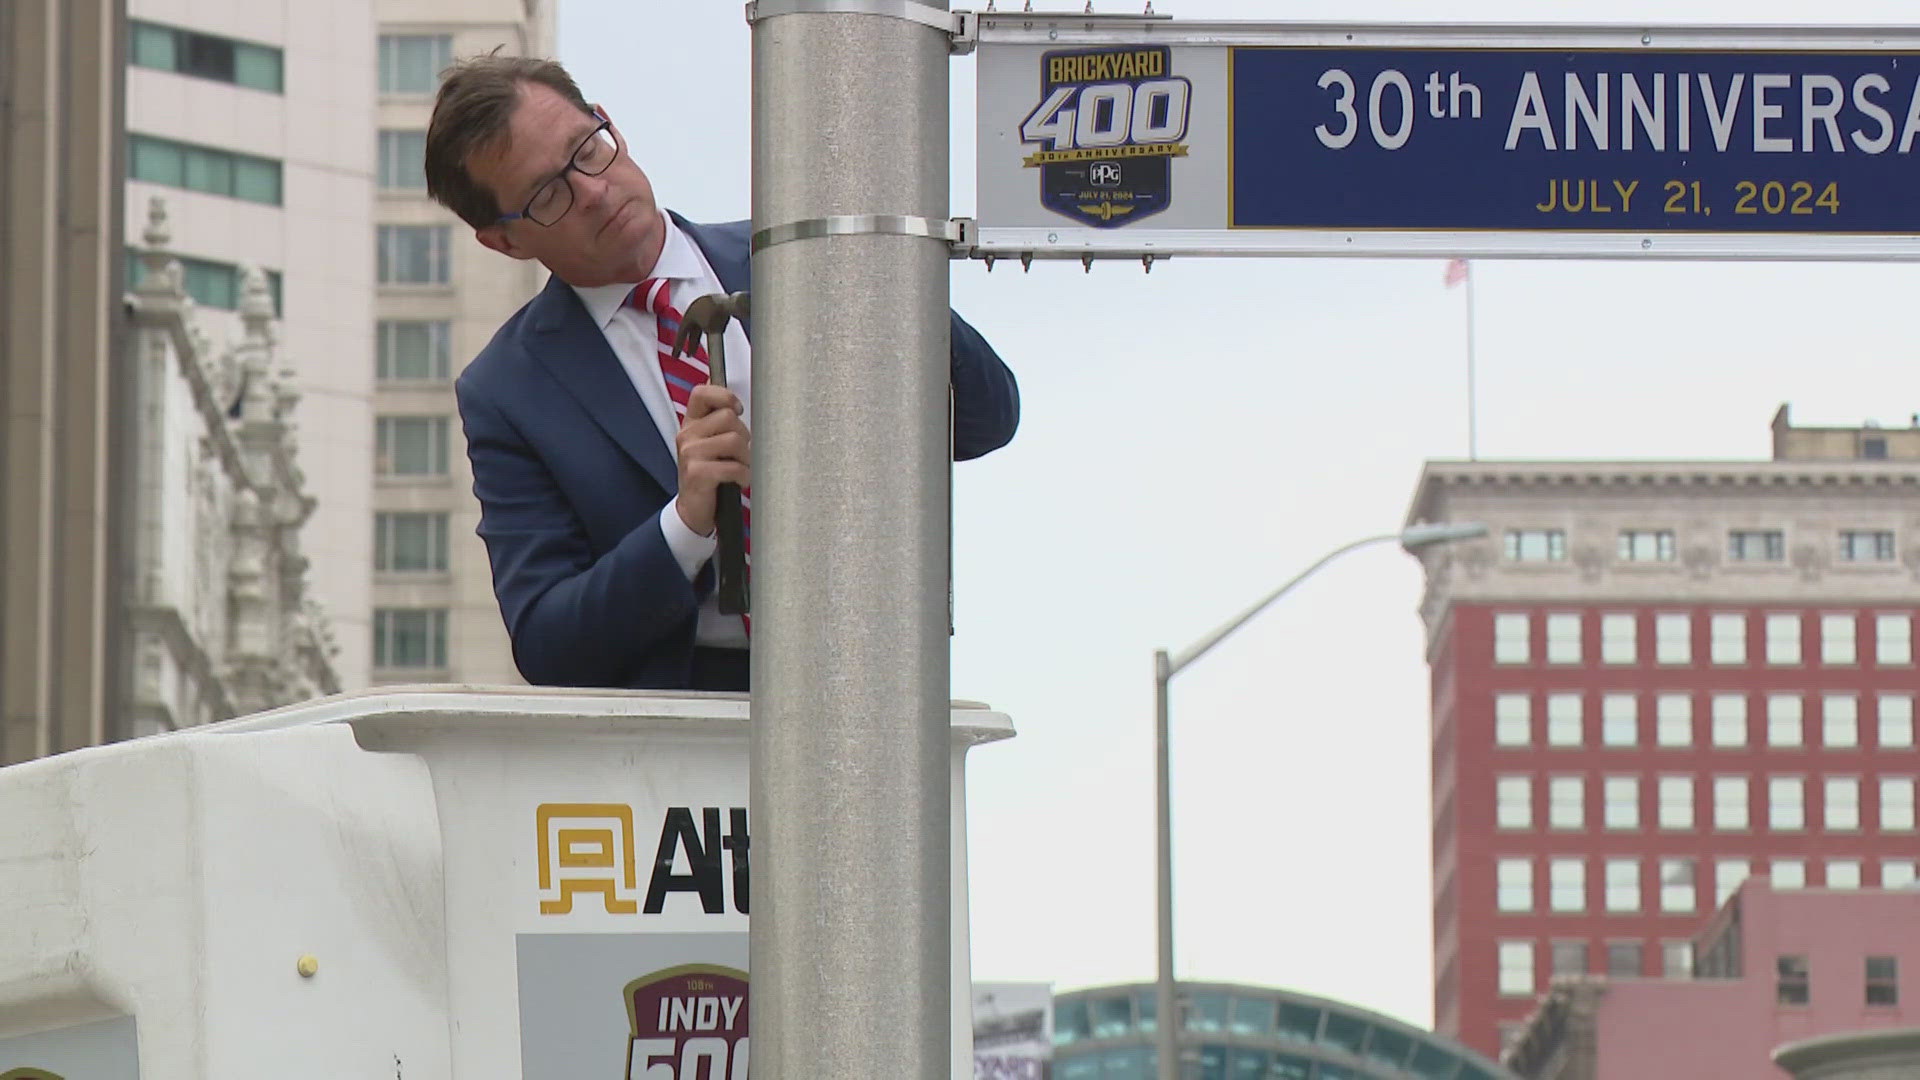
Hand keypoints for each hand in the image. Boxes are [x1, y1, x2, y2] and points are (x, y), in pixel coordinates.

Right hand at [675, 383, 750, 536]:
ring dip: (746, 458)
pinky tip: (738, 481)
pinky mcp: (697, 473)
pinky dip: (743, 476)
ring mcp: (690, 454)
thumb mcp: (711, 444)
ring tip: (740, 468)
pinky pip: (734, 466)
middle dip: (743, 436)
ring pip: (734, 440)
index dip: (724, 396)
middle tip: (739, 454)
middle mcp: (687, 435)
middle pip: (729, 417)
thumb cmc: (709, 475)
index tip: (737, 409)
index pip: (702, 393)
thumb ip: (719, 420)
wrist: (694, 511)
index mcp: (691, 424)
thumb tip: (732, 396)